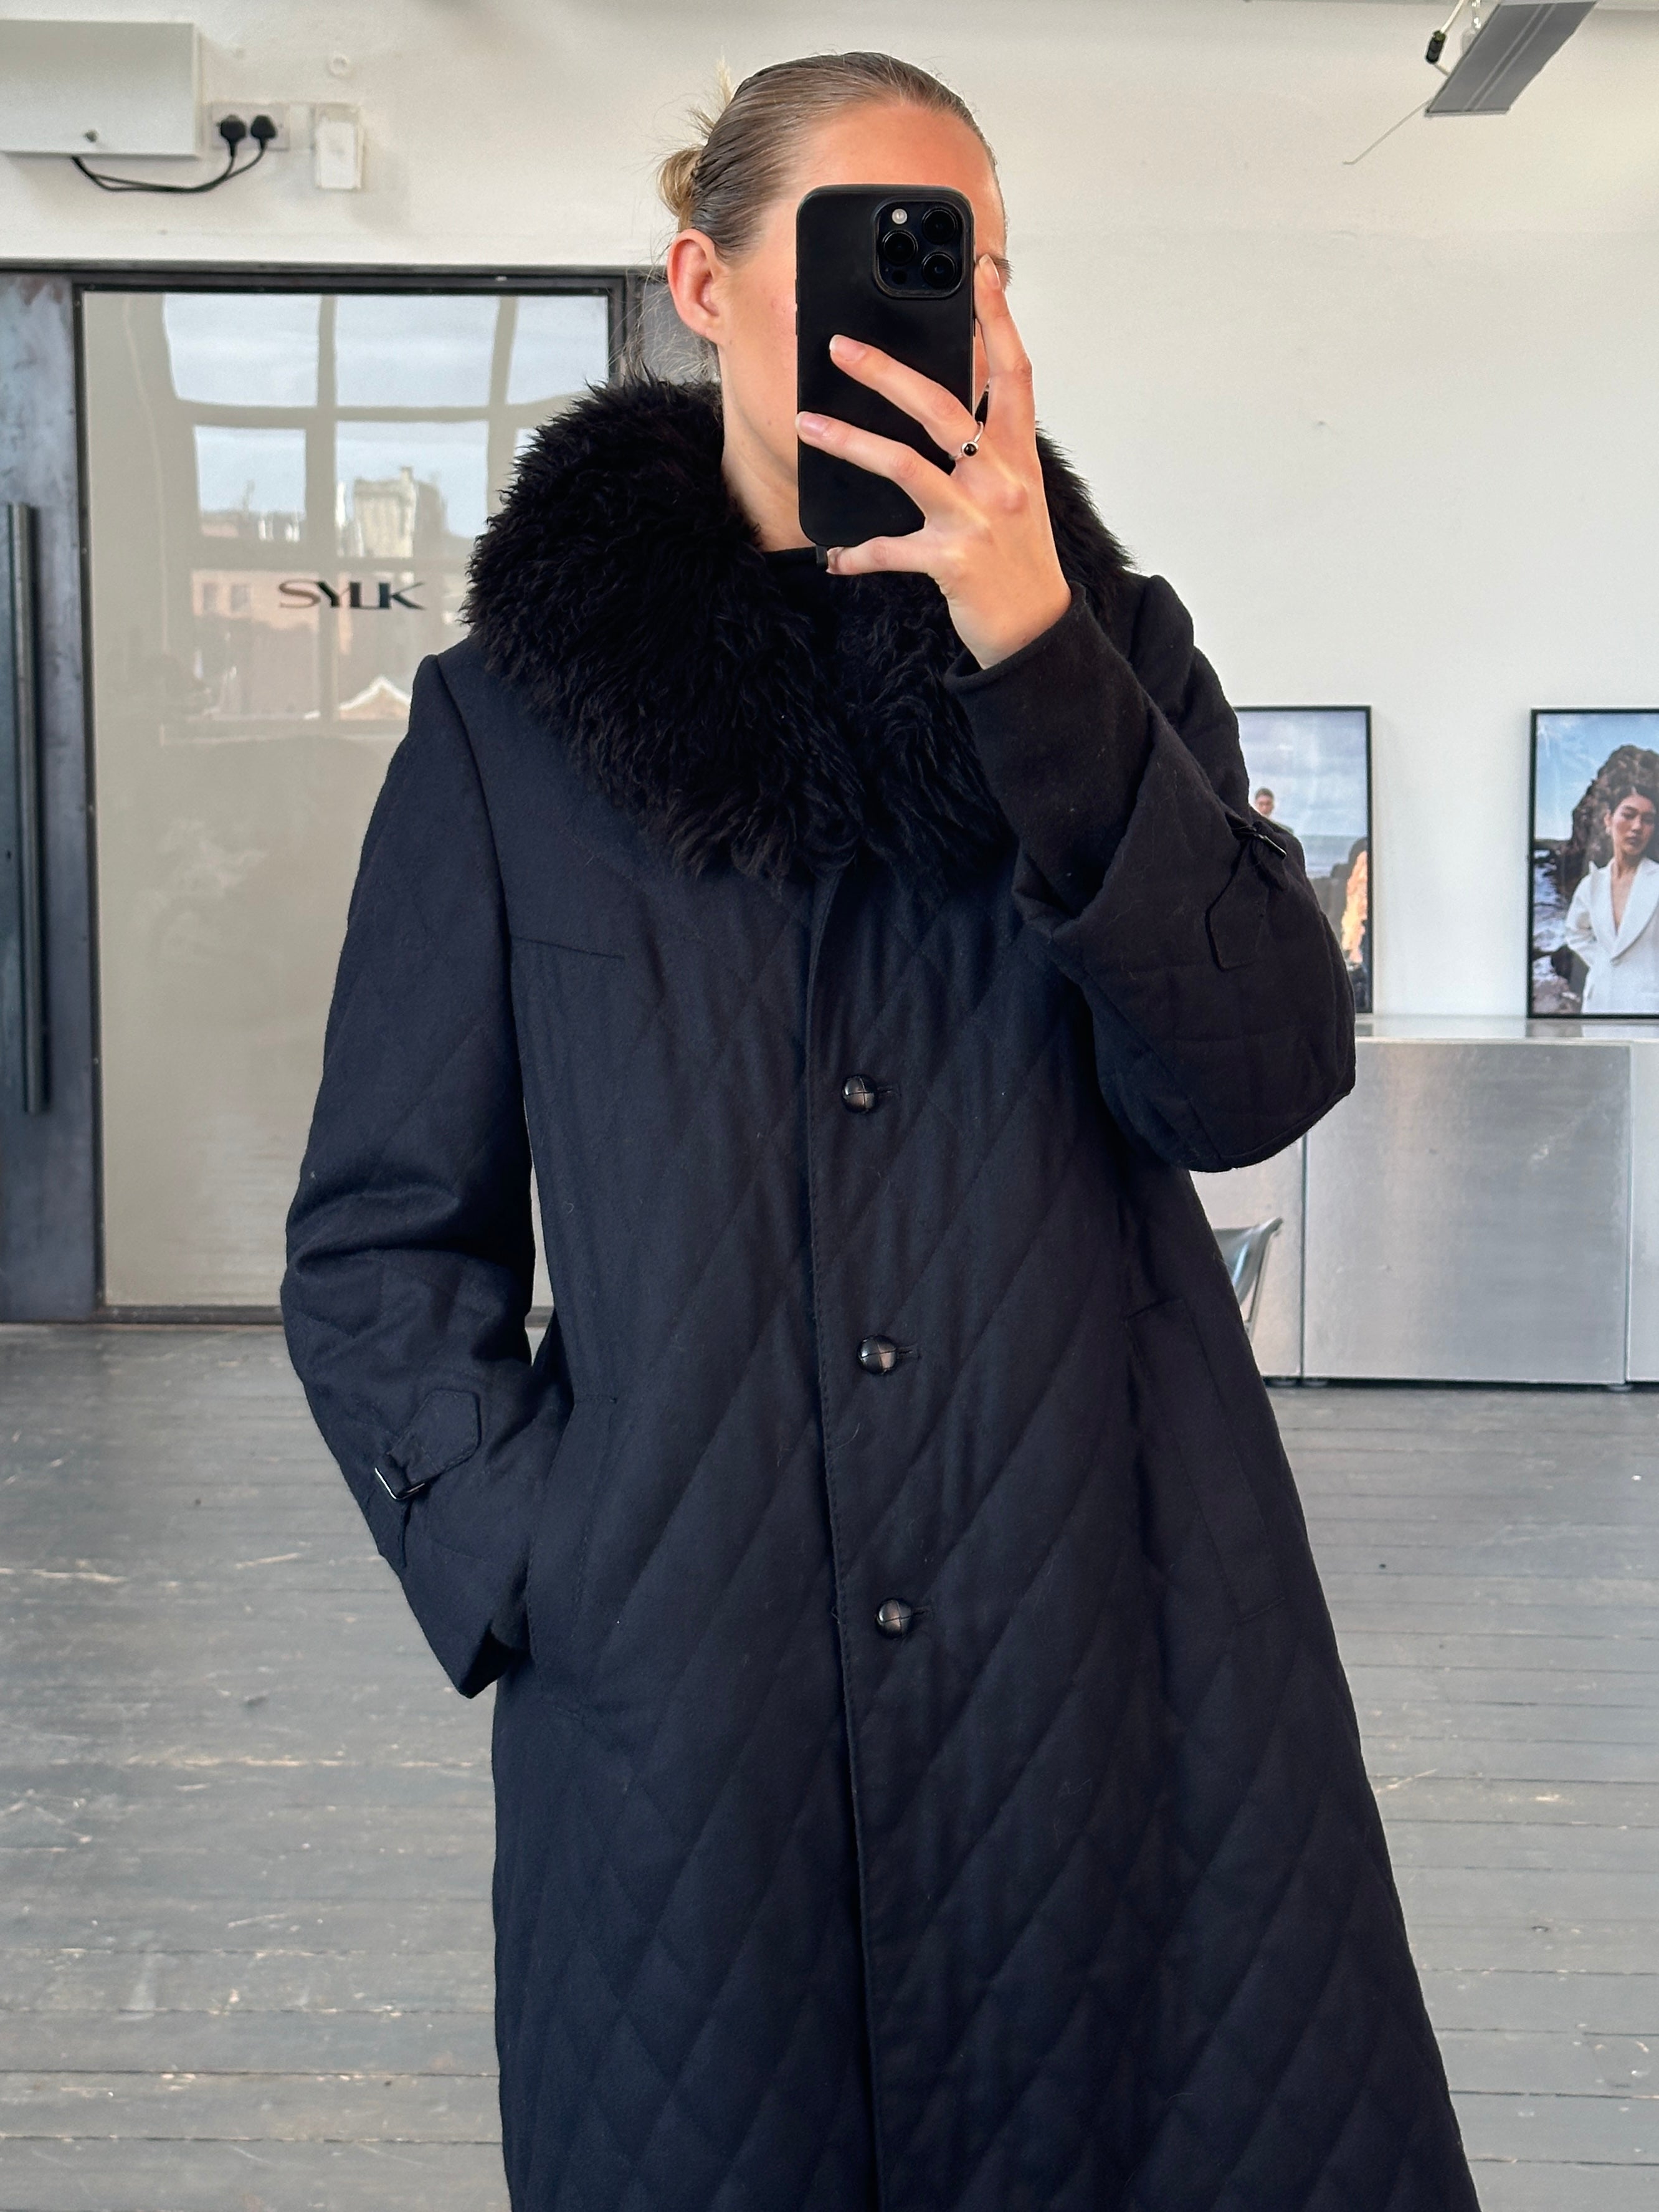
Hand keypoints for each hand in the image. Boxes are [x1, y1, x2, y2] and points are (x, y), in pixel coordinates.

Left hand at [794, 256, 1070, 668]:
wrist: (1035, 629)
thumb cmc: (1018, 556)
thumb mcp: (1015, 492)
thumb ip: (986, 448)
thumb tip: (939, 408)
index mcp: (1017, 454)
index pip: (1014, 373)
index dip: (998, 320)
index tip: (979, 272)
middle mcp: (1001, 478)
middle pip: (941, 407)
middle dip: (885, 372)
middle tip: (840, 347)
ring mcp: (977, 519)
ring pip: (904, 467)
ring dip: (849, 442)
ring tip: (807, 426)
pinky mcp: (953, 561)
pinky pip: (891, 549)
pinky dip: (858, 553)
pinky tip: (835, 555)